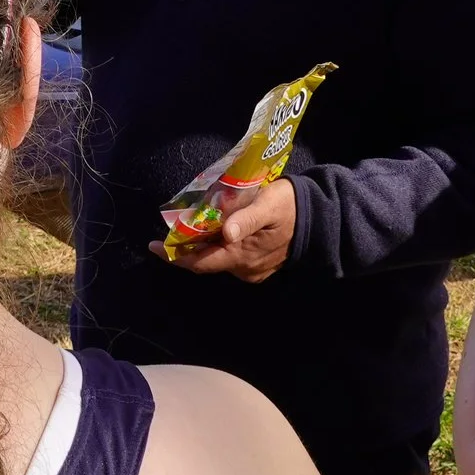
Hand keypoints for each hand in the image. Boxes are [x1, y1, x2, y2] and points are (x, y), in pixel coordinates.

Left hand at [152, 177, 295, 281]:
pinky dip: (219, 246)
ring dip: (204, 244)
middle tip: (172, 226)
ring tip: (192, 223)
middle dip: (187, 246)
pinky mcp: (258, 266)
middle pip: (206, 261)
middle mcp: (244, 268)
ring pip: (218, 259)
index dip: (176, 256)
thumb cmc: (290, 206)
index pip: (201, 262)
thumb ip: (246, 219)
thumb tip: (227, 233)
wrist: (320, 220)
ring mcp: (251, 269)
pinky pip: (231, 258)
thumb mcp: (269, 205)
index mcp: (242, 254)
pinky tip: (216, 229)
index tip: (154, 246)